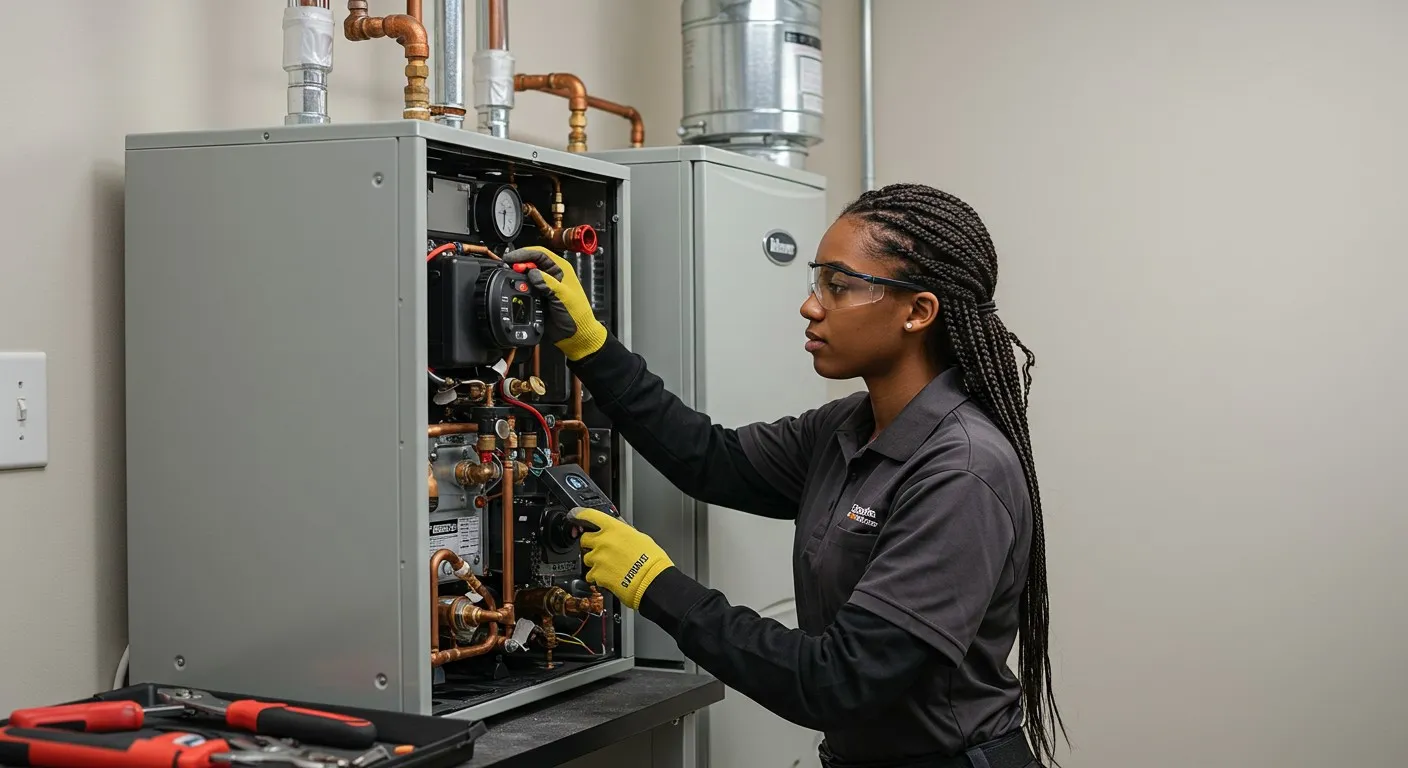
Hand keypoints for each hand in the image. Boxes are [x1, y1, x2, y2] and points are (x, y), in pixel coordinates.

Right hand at [502, 246, 607, 360]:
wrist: (575, 335)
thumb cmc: (577, 315)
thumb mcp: (564, 297)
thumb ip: (549, 284)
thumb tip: (532, 273)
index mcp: (561, 269)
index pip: (540, 253)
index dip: (524, 253)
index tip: (510, 259)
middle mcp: (552, 274)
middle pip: (531, 262)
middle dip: (518, 263)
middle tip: (507, 269)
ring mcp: (544, 285)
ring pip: (527, 274)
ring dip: (517, 275)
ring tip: (509, 277)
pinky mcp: (538, 296)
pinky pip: (525, 287)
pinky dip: (518, 286)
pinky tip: (514, 289)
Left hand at [569, 507, 673, 609]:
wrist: (652, 582)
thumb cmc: (652, 561)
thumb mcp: (640, 537)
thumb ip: (624, 532)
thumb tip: (618, 530)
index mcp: (614, 528)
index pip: (590, 515)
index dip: (579, 514)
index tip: (575, 515)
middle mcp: (603, 541)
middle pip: (584, 539)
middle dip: (590, 544)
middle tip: (602, 550)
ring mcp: (598, 558)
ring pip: (587, 558)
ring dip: (595, 562)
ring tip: (610, 567)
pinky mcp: (596, 574)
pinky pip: (590, 575)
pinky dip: (597, 577)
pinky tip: (610, 577)